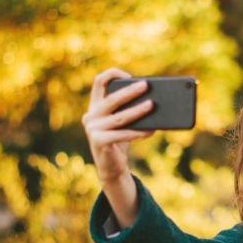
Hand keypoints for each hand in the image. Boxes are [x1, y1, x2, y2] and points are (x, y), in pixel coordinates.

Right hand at [82, 68, 155, 183]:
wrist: (111, 168)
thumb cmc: (119, 141)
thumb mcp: (121, 122)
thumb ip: (127, 109)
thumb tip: (151, 98)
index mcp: (95, 106)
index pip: (99, 82)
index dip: (113, 74)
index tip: (129, 75)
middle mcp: (90, 116)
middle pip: (111, 99)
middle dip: (129, 91)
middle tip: (146, 86)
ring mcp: (93, 129)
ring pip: (119, 117)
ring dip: (137, 111)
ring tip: (152, 105)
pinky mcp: (99, 142)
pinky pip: (123, 135)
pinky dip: (138, 132)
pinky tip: (152, 130)